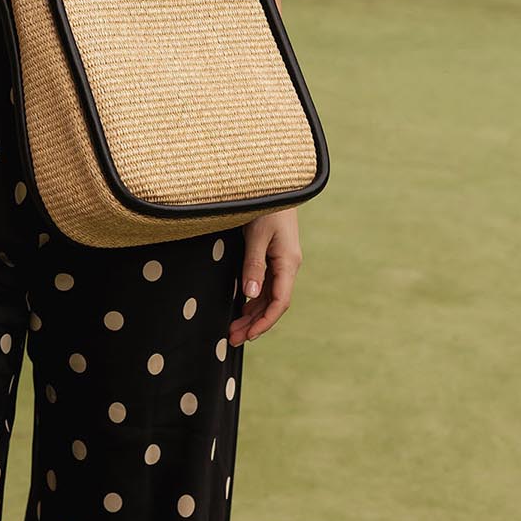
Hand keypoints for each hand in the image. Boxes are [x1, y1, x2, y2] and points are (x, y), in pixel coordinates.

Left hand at [229, 206, 302, 345]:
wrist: (276, 182)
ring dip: (252, 313)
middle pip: (273, 302)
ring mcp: (281, 260)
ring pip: (268, 295)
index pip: (280, 302)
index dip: (264, 322)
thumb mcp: (256, 233)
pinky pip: (265, 283)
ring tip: (233, 328)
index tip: (247, 336)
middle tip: (232, 339)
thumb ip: (254, 264)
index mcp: (288, 262)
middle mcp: (287, 264)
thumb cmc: (266, 204)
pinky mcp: (273, 254)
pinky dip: (254, 298)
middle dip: (254, 323)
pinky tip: (242, 307)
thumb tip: (252, 295)